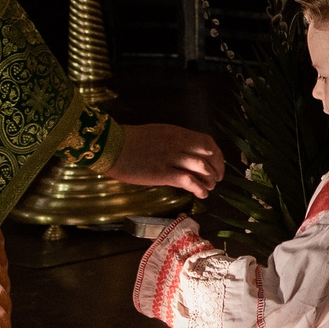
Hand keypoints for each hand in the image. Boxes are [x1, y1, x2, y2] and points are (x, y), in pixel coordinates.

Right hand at [105, 123, 224, 197]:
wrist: (111, 147)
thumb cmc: (129, 142)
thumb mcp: (156, 135)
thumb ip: (172, 142)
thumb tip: (184, 154)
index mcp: (176, 133)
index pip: (207, 142)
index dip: (217, 154)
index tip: (217, 164)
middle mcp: (177, 144)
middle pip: (209, 154)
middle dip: (217, 168)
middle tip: (217, 179)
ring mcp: (171, 158)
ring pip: (202, 167)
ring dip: (210, 179)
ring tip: (209, 188)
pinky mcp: (163, 173)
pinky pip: (188, 181)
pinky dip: (199, 189)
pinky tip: (201, 195)